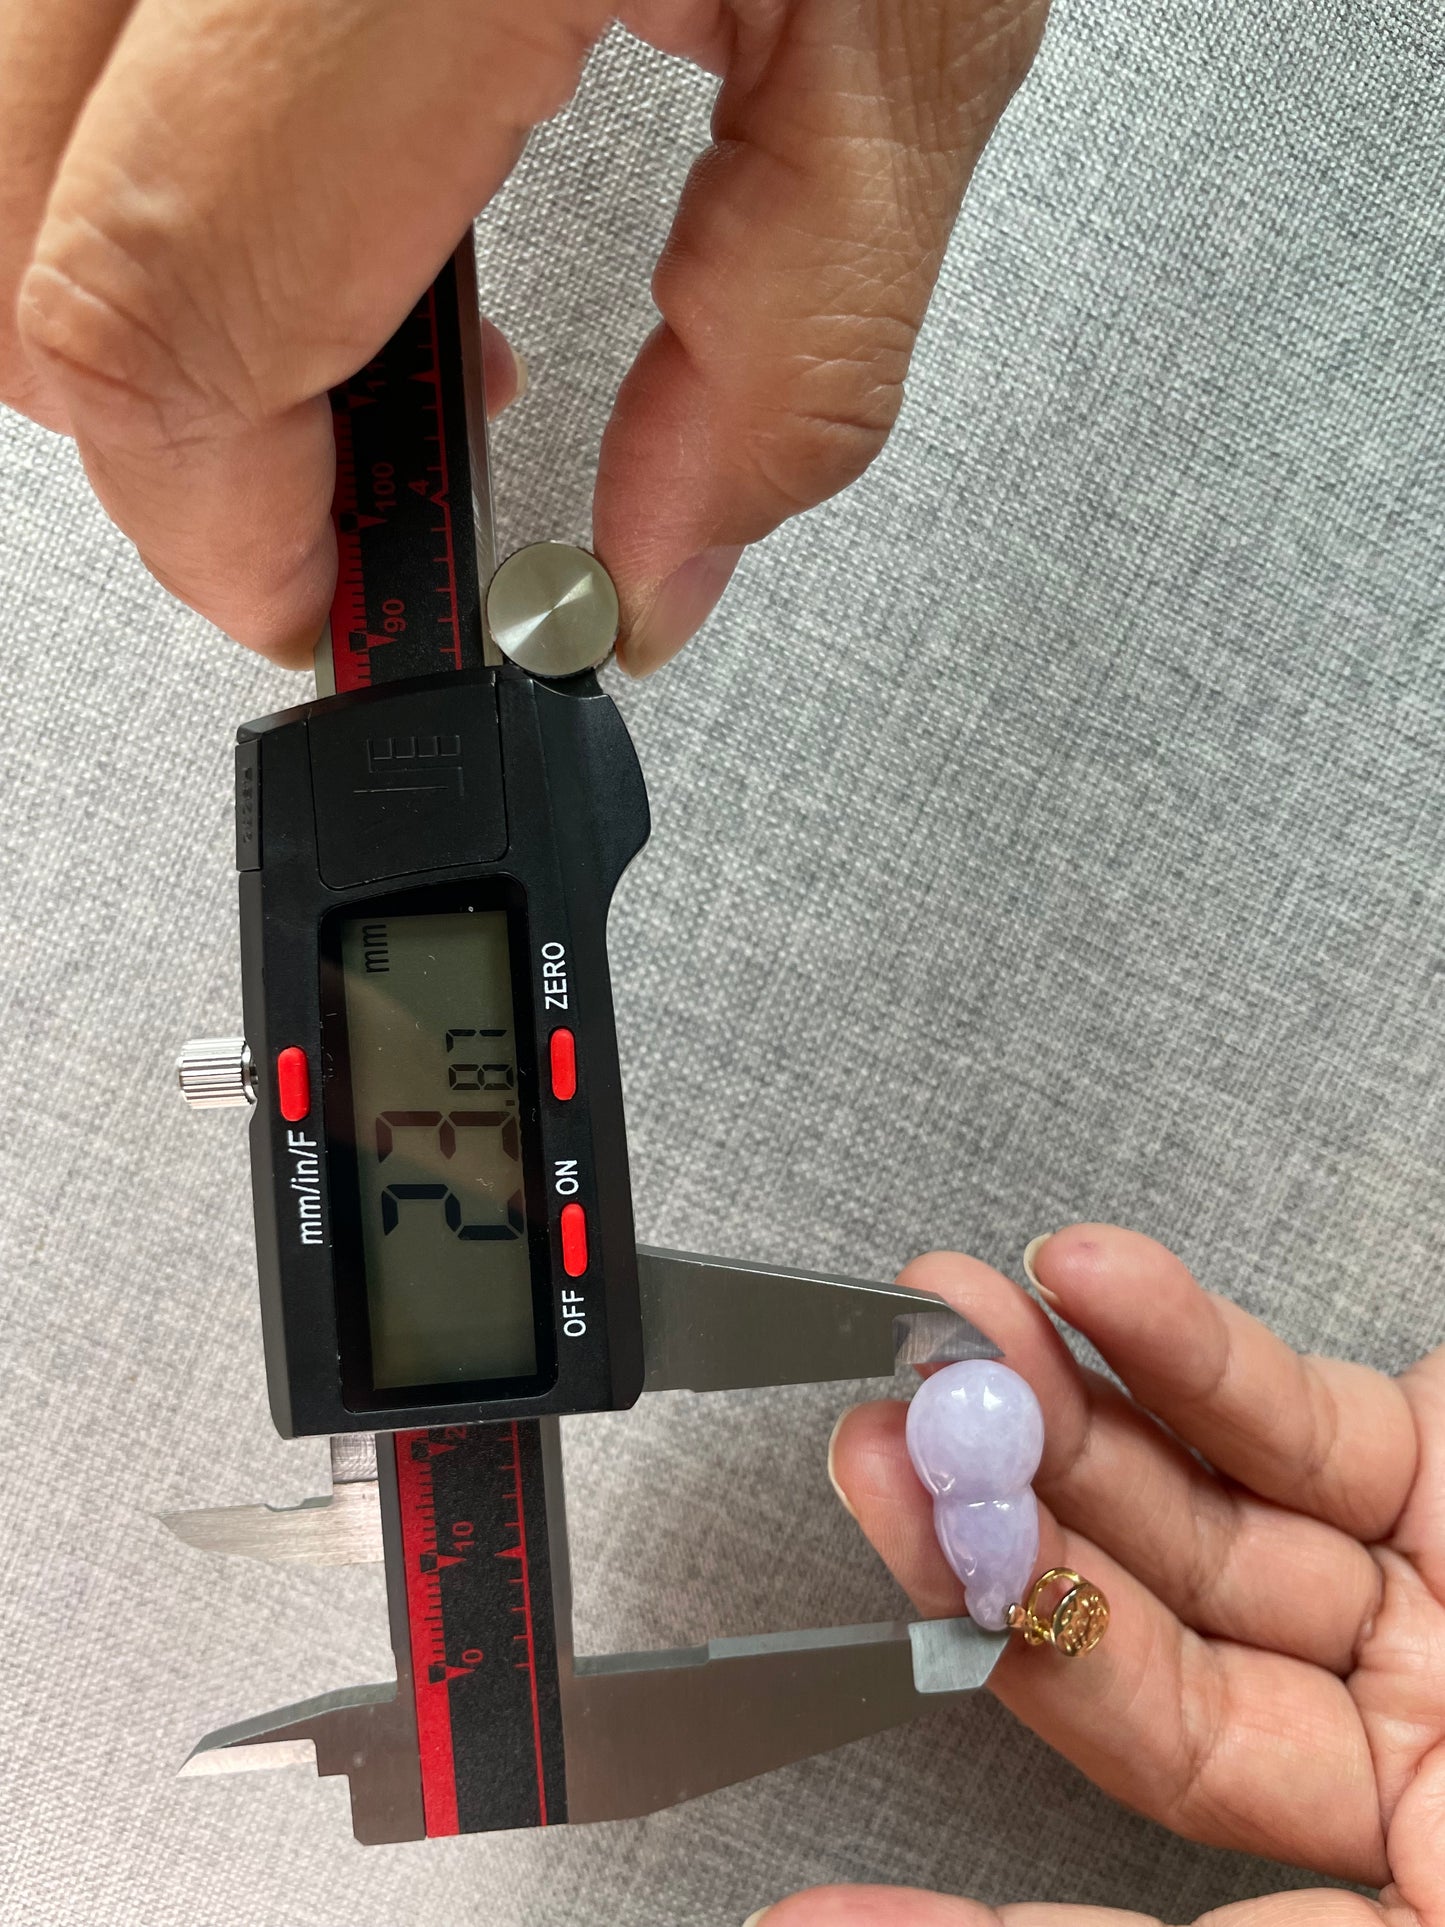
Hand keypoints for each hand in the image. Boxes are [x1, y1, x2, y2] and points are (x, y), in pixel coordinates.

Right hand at [0, 0, 1046, 670]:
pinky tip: (320, 148)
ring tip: (385, 291)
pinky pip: (57, 40)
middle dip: (193, 436)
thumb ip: (789, 353)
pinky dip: (154, 153)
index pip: (157, 324)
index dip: (233, 531)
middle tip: (384, 454)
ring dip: (162, 291)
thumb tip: (658, 565)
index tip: (351, 593)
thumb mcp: (911, 30)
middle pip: (28, 273)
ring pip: (5, 156)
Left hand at [757, 1225, 1444, 1926]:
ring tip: (949, 1337)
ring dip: (1056, 1418)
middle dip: (1002, 1550)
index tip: (803, 1915)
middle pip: (1146, 1660)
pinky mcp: (1424, 1469)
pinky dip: (1178, 1342)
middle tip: (891, 1459)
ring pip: (1183, 1514)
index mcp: (1393, 1891)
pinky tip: (1086, 1284)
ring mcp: (1401, 1609)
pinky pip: (1282, 1413)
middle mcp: (1382, 1759)